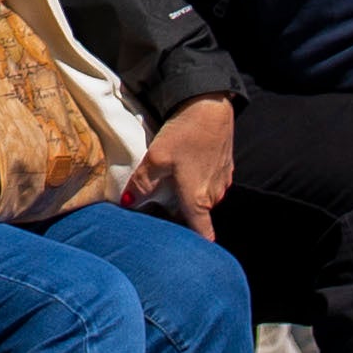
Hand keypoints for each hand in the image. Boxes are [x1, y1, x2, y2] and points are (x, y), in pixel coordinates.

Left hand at [124, 97, 238, 233]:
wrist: (211, 106)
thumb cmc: (186, 133)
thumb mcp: (157, 157)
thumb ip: (143, 184)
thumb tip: (128, 203)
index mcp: (198, 199)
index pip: (202, 234)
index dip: (191, 245)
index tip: (177, 247)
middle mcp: (214, 195)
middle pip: (197, 216)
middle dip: (179, 215)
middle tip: (157, 208)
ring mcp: (221, 181)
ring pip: (202, 198)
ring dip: (188, 196)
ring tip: (168, 184)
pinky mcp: (224, 168)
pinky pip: (209, 183)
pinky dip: (197, 181)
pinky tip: (185, 165)